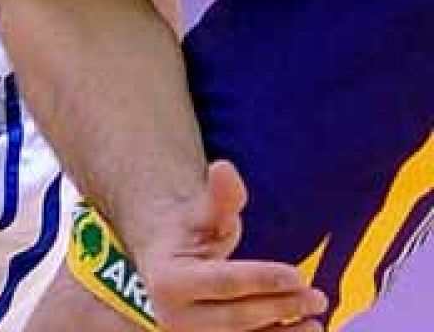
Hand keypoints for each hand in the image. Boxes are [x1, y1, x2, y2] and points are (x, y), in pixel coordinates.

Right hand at [139, 161, 327, 331]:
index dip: (262, 279)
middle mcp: (173, 317)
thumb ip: (218, 198)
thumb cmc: (188, 236)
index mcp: (167, 280)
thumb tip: (224, 167)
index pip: (223, 282)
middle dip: (280, 305)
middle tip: (317, 295)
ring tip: (316, 319)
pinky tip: (304, 330)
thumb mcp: (201, 214)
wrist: (165, 267)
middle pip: (236, 316)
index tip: (298, 274)